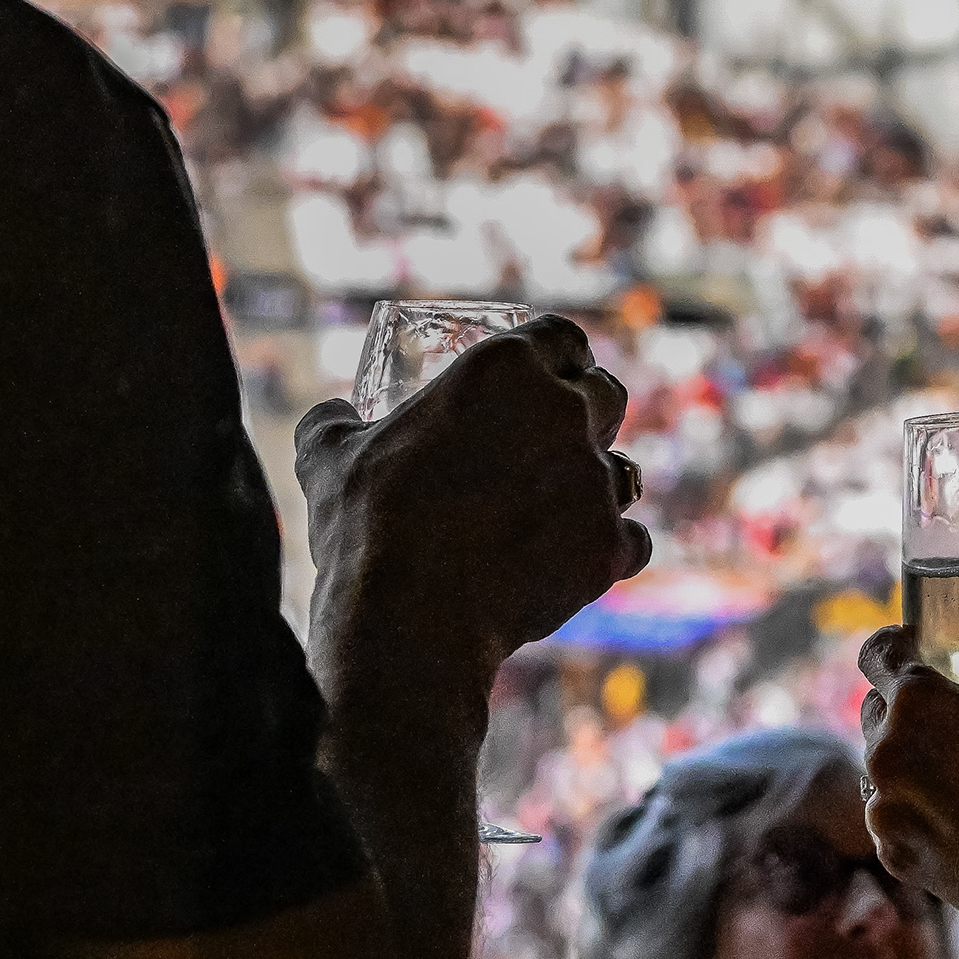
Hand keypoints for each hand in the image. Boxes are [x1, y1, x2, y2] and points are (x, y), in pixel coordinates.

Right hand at [295, 318, 647, 674]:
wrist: (408, 619)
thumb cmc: (366, 528)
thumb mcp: (326, 457)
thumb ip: (332, 421)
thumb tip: (330, 414)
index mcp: (504, 368)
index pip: (563, 338)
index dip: (561, 355)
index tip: (552, 375)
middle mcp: (564, 412)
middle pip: (608, 396)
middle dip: (591, 414)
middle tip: (558, 442)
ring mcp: (595, 480)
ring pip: (626, 470)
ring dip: (599, 485)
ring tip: (561, 510)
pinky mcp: (611, 544)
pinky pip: (632, 539)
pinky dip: (609, 551)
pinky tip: (575, 563)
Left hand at [855, 629, 958, 926]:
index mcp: (920, 706)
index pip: (878, 654)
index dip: (895, 644)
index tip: (914, 647)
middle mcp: (886, 754)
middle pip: (877, 712)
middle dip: (907, 709)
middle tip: (951, 716)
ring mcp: (883, 810)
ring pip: (882, 767)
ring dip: (910, 762)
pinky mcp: (893, 854)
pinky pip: (892, 815)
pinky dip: (916, 809)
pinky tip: (958, 816)